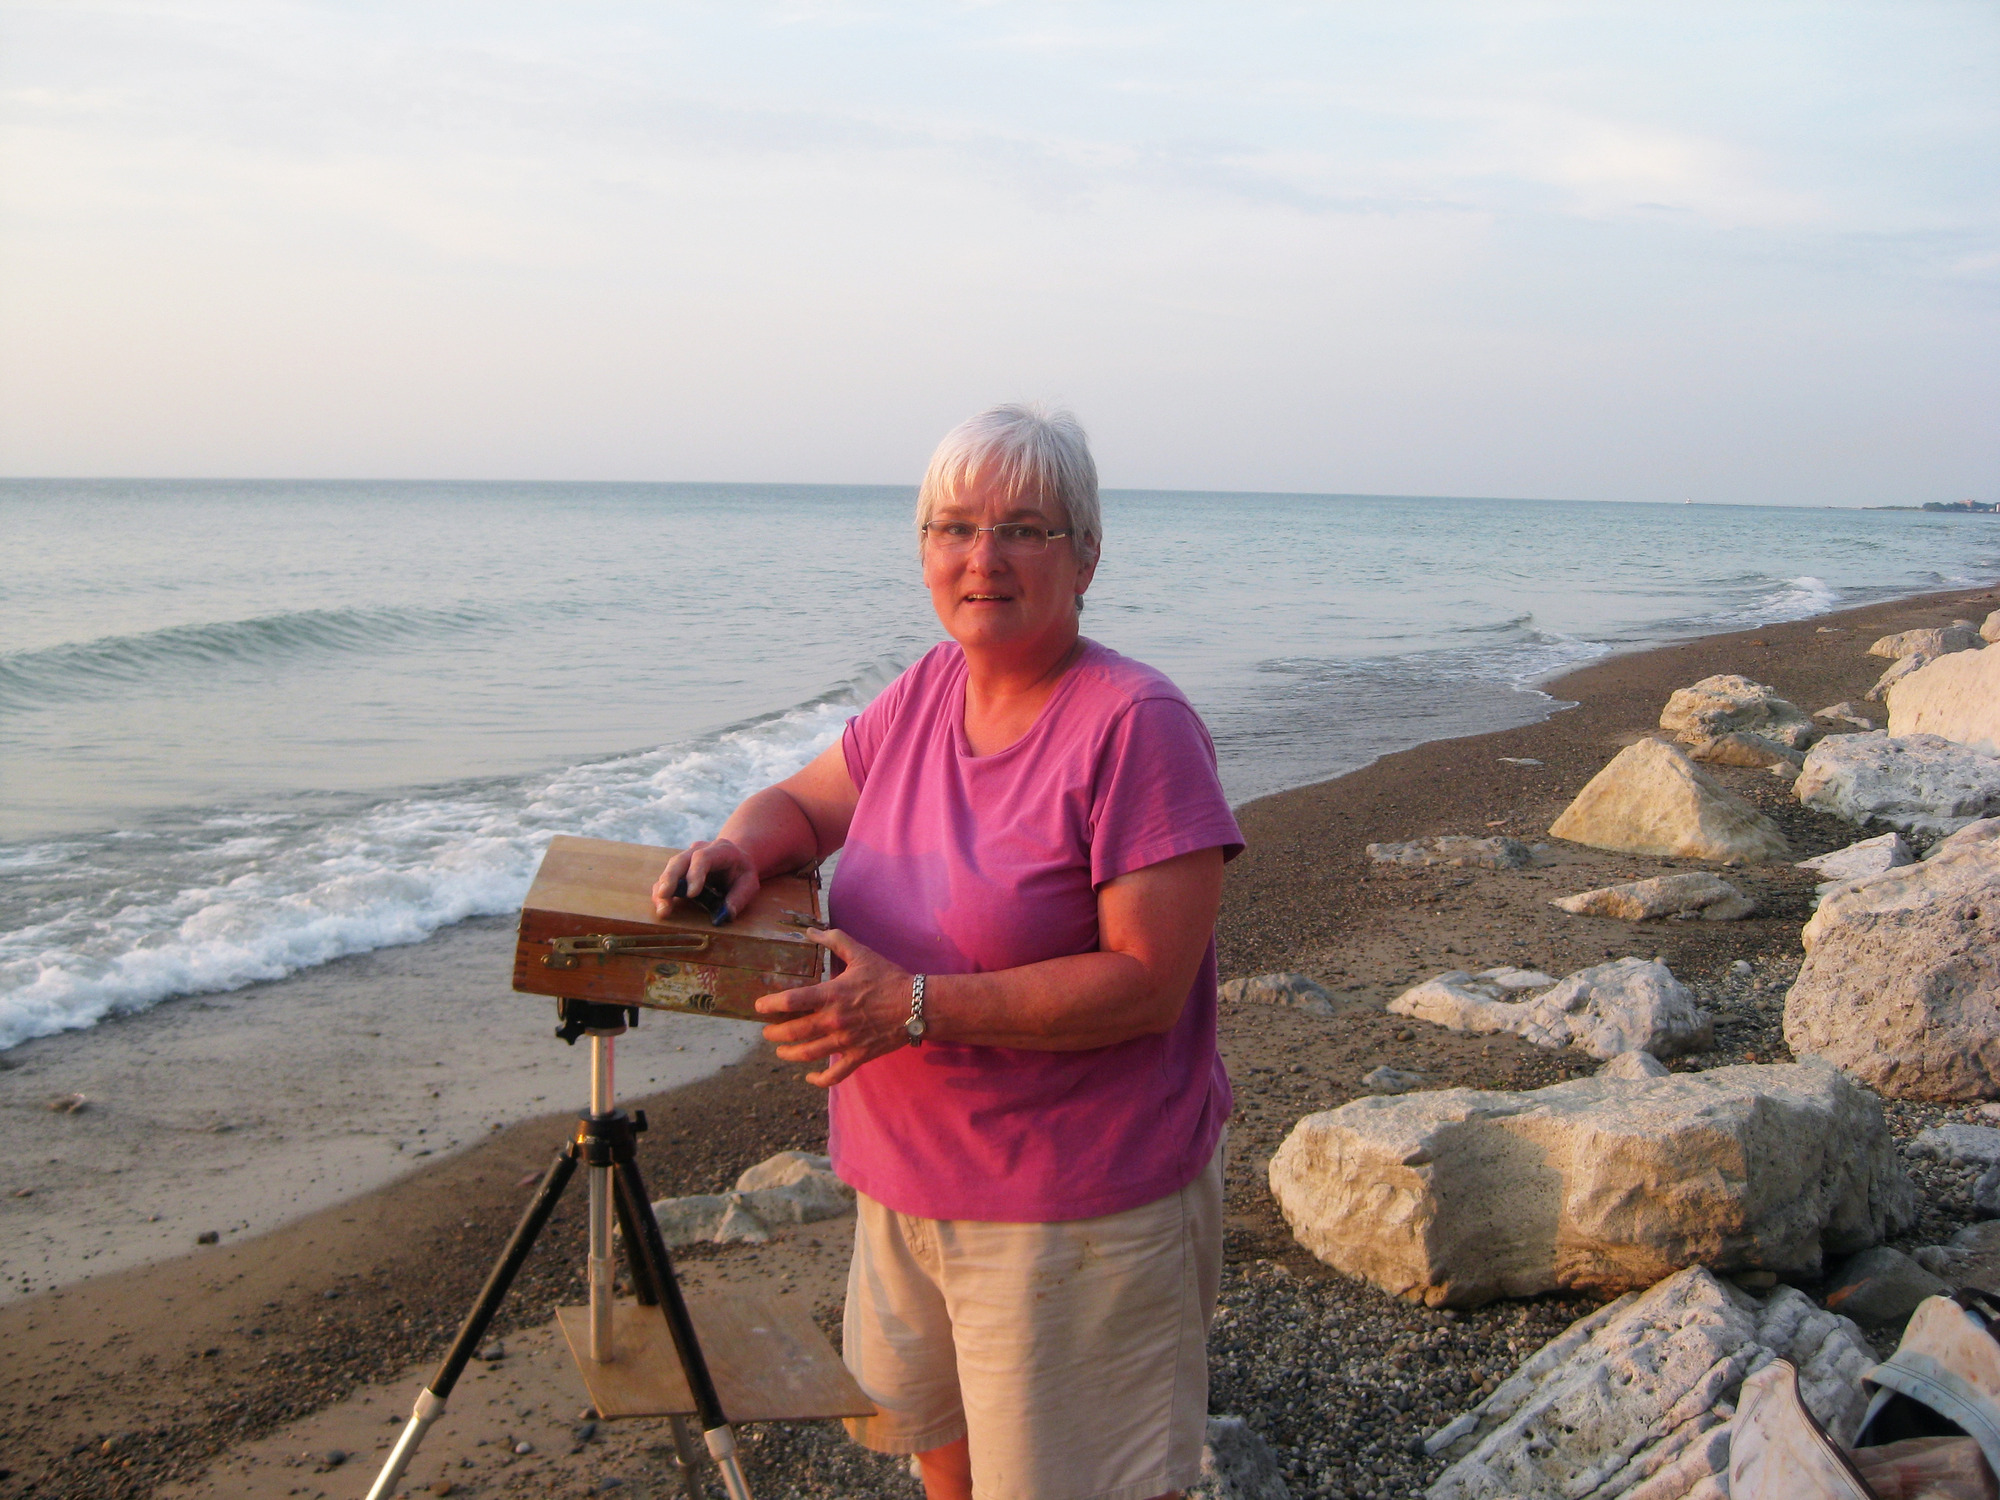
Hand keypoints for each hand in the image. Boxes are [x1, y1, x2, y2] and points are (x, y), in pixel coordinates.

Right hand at [650, 839, 761, 922]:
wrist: (734, 858)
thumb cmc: (742, 873)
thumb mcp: (749, 883)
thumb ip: (739, 897)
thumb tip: (727, 914)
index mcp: (721, 850)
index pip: (704, 858)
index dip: (695, 874)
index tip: (692, 894)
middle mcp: (700, 850)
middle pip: (680, 860)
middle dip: (670, 879)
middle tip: (664, 896)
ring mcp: (687, 857)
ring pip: (670, 869)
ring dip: (663, 889)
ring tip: (662, 909)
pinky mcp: (679, 868)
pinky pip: (667, 878)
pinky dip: (661, 892)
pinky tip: (661, 906)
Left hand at [755, 927, 912, 1087]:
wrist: (917, 1005)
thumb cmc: (888, 978)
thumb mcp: (861, 954)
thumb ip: (835, 940)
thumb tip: (811, 931)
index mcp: (832, 995)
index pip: (791, 1001)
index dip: (769, 1004)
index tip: (759, 1007)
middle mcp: (834, 1021)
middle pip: (793, 1031)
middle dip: (774, 1033)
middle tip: (766, 1032)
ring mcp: (845, 1042)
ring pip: (808, 1054)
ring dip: (789, 1053)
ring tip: (780, 1050)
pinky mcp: (858, 1056)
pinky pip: (834, 1075)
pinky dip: (819, 1079)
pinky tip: (809, 1077)